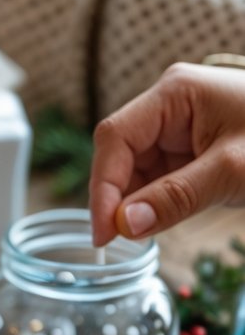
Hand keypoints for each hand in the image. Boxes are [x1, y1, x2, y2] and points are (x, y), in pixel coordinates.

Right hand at [89, 62, 244, 246]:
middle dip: (118, 196)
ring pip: (137, 168)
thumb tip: (124, 225)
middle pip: (121, 152)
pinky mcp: (192, 148)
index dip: (102, 185)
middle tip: (116, 242)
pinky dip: (156, 201)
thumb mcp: (232, 171)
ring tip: (145, 232)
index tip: (103, 232)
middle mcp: (170, 105)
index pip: (115, 137)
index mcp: (174, 93)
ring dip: (136, 202)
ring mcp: (180, 126)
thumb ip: (175, 197)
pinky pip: (159, 176)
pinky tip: (159, 220)